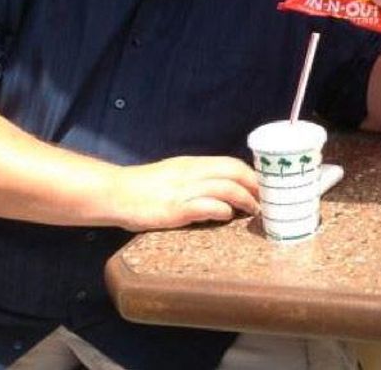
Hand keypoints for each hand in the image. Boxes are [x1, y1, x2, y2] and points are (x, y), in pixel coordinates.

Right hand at [108, 155, 258, 231]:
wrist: (114, 193)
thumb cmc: (144, 187)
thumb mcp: (174, 173)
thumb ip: (197, 177)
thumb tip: (224, 187)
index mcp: (192, 164)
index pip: (231, 163)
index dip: (251, 174)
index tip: (264, 187)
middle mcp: (191, 173)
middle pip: (234, 172)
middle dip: (255, 185)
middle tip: (267, 200)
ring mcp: (183, 191)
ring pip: (225, 188)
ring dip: (245, 199)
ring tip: (254, 211)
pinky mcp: (174, 209)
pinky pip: (206, 206)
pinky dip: (222, 210)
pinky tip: (227, 216)